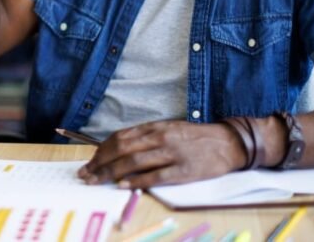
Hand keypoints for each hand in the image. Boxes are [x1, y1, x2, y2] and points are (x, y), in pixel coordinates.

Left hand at [77, 121, 246, 187]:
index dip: (100, 151)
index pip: (119, 138)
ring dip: (111, 173)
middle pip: (122, 150)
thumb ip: (144, 137)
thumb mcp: (167, 129)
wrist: (227, 142)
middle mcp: (160, 138)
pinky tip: (123, 185)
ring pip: (134, 162)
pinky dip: (137, 181)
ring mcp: (171, 154)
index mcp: (154, 128)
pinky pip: (156, 176)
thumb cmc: (193, 138)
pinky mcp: (184, 170)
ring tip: (97, 181)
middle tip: (86, 174)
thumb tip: (117, 148)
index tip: (89, 162)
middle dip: (100, 163)